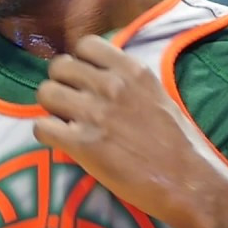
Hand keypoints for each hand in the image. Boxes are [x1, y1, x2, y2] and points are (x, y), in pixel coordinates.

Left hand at [32, 35, 227, 227]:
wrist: (187, 182)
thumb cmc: (178, 142)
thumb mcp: (157, 94)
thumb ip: (128, 80)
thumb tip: (103, 73)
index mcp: (131, 70)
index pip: (85, 45)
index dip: (79, 62)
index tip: (84, 79)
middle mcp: (110, 85)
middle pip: (58, 66)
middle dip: (61, 83)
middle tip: (69, 102)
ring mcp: (94, 113)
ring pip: (44, 92)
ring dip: (50, 107)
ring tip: (63, 121)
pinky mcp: (82, 143)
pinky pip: (41, 127)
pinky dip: (46, 134)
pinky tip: (60, 141)